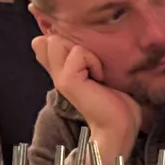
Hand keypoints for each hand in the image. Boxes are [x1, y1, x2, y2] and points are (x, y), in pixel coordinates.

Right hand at [31, 31, 141, 162]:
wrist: (117, 125)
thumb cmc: (113, 100)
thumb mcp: (96, 68)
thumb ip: (82, 54)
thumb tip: (66, 38)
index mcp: (59, 69)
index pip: (46, 41)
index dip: (65, 40)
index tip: (86, 58)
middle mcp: (56, 72)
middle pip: (52, 38)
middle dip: (76, 45)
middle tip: (92, 67)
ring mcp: (59, 77)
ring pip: (59, 42)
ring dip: (85, 54)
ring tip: (95, 72)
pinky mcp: (66, 80)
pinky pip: (77, 53)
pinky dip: (93, 62)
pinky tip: (99, 78)